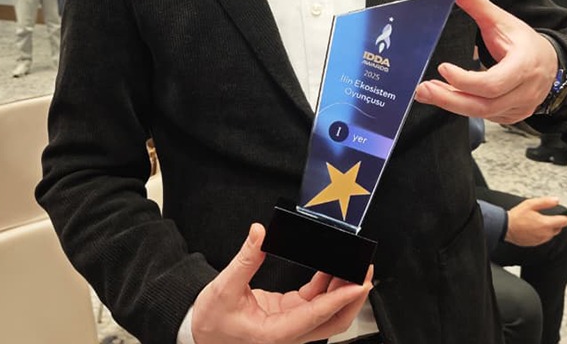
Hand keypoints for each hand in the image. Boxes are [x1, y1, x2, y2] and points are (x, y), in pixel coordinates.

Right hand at [191, 223, 372, 343]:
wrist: (200, 335)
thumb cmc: (211, 321)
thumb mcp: (223, 288)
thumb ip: (245, 260)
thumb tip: (259, 233)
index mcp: (274, 333)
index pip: (316, 315)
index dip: (340, 298)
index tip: (358, 284)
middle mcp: (287, 334)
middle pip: (332, 321)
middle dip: (352, 298)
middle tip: (366, 273)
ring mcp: (290, 327)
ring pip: (327, 314)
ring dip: (342, 291)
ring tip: (354, 267)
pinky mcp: (287, 318)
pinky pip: (314, 304)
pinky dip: (326, 287)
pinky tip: (330, 269)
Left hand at [413, 0, 558, 123]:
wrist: (552, 63)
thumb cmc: (524, 41)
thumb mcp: (500, 18)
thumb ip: (475, 1)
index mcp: (524, 64)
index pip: (493, 82)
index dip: (466, 80)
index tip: (442, 68)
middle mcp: (525, 90)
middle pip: (485, 105)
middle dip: (450, 99)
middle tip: (423, 89)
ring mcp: (520, 107)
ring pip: (483, 114)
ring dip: (453, 104)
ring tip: (429, 92)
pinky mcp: (513, 116)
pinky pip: (487, 118)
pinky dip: (465, 108)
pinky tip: (448, 96)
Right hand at [504, 197, 566, 246]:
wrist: (506, 228)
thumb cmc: (517, 216)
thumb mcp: (531, 204)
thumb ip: (545, 202)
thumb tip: (556, 200)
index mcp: (546, 224)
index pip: (564, 221)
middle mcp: (546, 234)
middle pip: (559, 228)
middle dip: (559, 221)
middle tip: (555, 215)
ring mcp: (541, 239)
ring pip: (552, 233)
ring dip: (551, 227)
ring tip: (543, 220)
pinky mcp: (536, 243)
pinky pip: (545, 237)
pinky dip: (544, 232)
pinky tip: (536, 226)